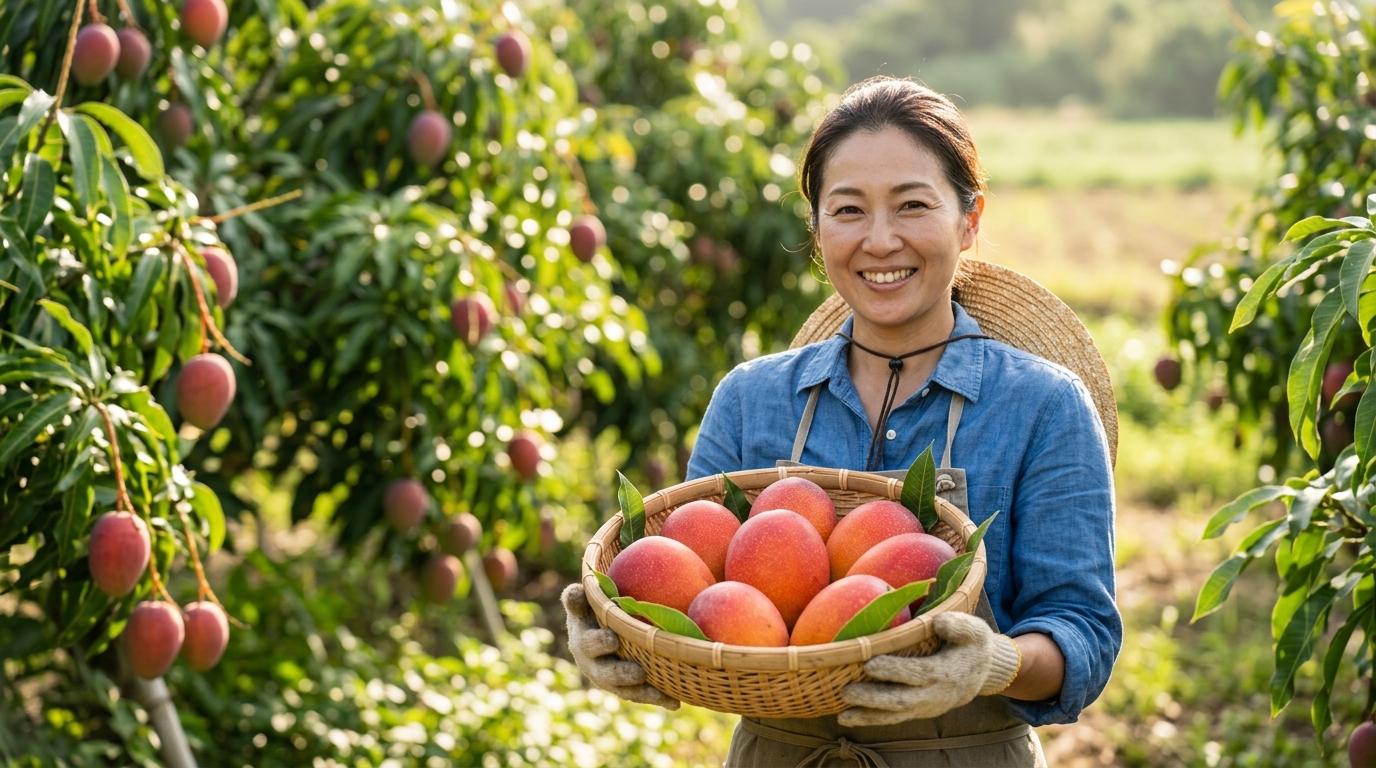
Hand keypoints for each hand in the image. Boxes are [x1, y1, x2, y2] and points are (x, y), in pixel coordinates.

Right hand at [561, 583, 679, 709]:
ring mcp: (609, 679)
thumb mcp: (584, 602)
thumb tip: (578, 590)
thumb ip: (578, 598)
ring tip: (659, 693)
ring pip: (624, 690)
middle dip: (621, 674)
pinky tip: (674, 703)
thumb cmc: (592, 611)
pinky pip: (641, 695)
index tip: (613, 640)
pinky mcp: (625, 688)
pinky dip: (657, 699)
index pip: (587, 643)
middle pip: (605, 673)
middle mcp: (593, 665)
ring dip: (641, 692)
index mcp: (582, 641)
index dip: (598, 644)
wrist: (596, 631)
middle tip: (638, 673)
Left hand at [838, 612, 1020, 726]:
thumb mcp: (975, 630)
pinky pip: (893, 718)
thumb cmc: (972, 645)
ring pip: (895, 715)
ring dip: (868, 716)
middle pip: (902, 700)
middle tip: (847, 692)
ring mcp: (925, 707)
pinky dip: (871, 720)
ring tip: (842, 717)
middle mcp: (934, 695)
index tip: (870, 664)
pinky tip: (847, 718)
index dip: (894, 670)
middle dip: (873, 698)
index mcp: (946, 673)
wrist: (982, 673)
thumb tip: (938, 622)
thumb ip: (959, 625)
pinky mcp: (917, 711)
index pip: (918, 673)